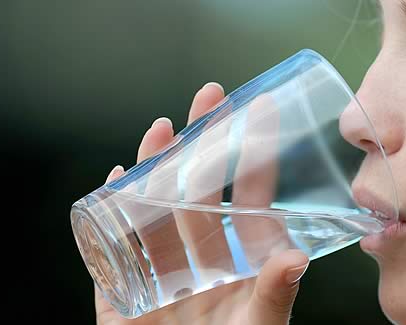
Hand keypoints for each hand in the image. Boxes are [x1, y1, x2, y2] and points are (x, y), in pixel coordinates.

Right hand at [94, 82, 308, 324]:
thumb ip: (275, 294)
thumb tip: (293, 256)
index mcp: (241, 264)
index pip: (249, 199)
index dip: (254, 156)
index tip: (262, 112)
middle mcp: (203, 260)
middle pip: (200, 191)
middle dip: (203, 145)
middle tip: (211, 97)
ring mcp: (162, 272)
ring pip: (157, 209)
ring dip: (155, 169)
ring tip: (160, 130)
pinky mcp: (124, 291)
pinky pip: (116, 247)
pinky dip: (111, 215)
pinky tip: (113, 184)